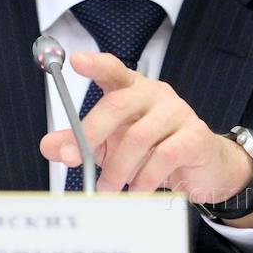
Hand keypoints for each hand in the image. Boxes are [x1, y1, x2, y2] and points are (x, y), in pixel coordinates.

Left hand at [39, 51, 252, 204]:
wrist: (203, 169)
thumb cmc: (152, 150)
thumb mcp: (110, 145)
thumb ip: (79, 143)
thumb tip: (49, 146)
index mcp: (131, 88)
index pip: (113, 69)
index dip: (95, 64)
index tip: (76, 61)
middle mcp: (154, 93)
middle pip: (118, 104)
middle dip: (91, 134)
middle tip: (75, 160)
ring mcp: (178, 112)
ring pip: (139, 136)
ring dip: (118, 168)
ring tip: (107, 190)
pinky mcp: (195, 136)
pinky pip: (164, 156)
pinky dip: (144, 179)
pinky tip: (137, 191)